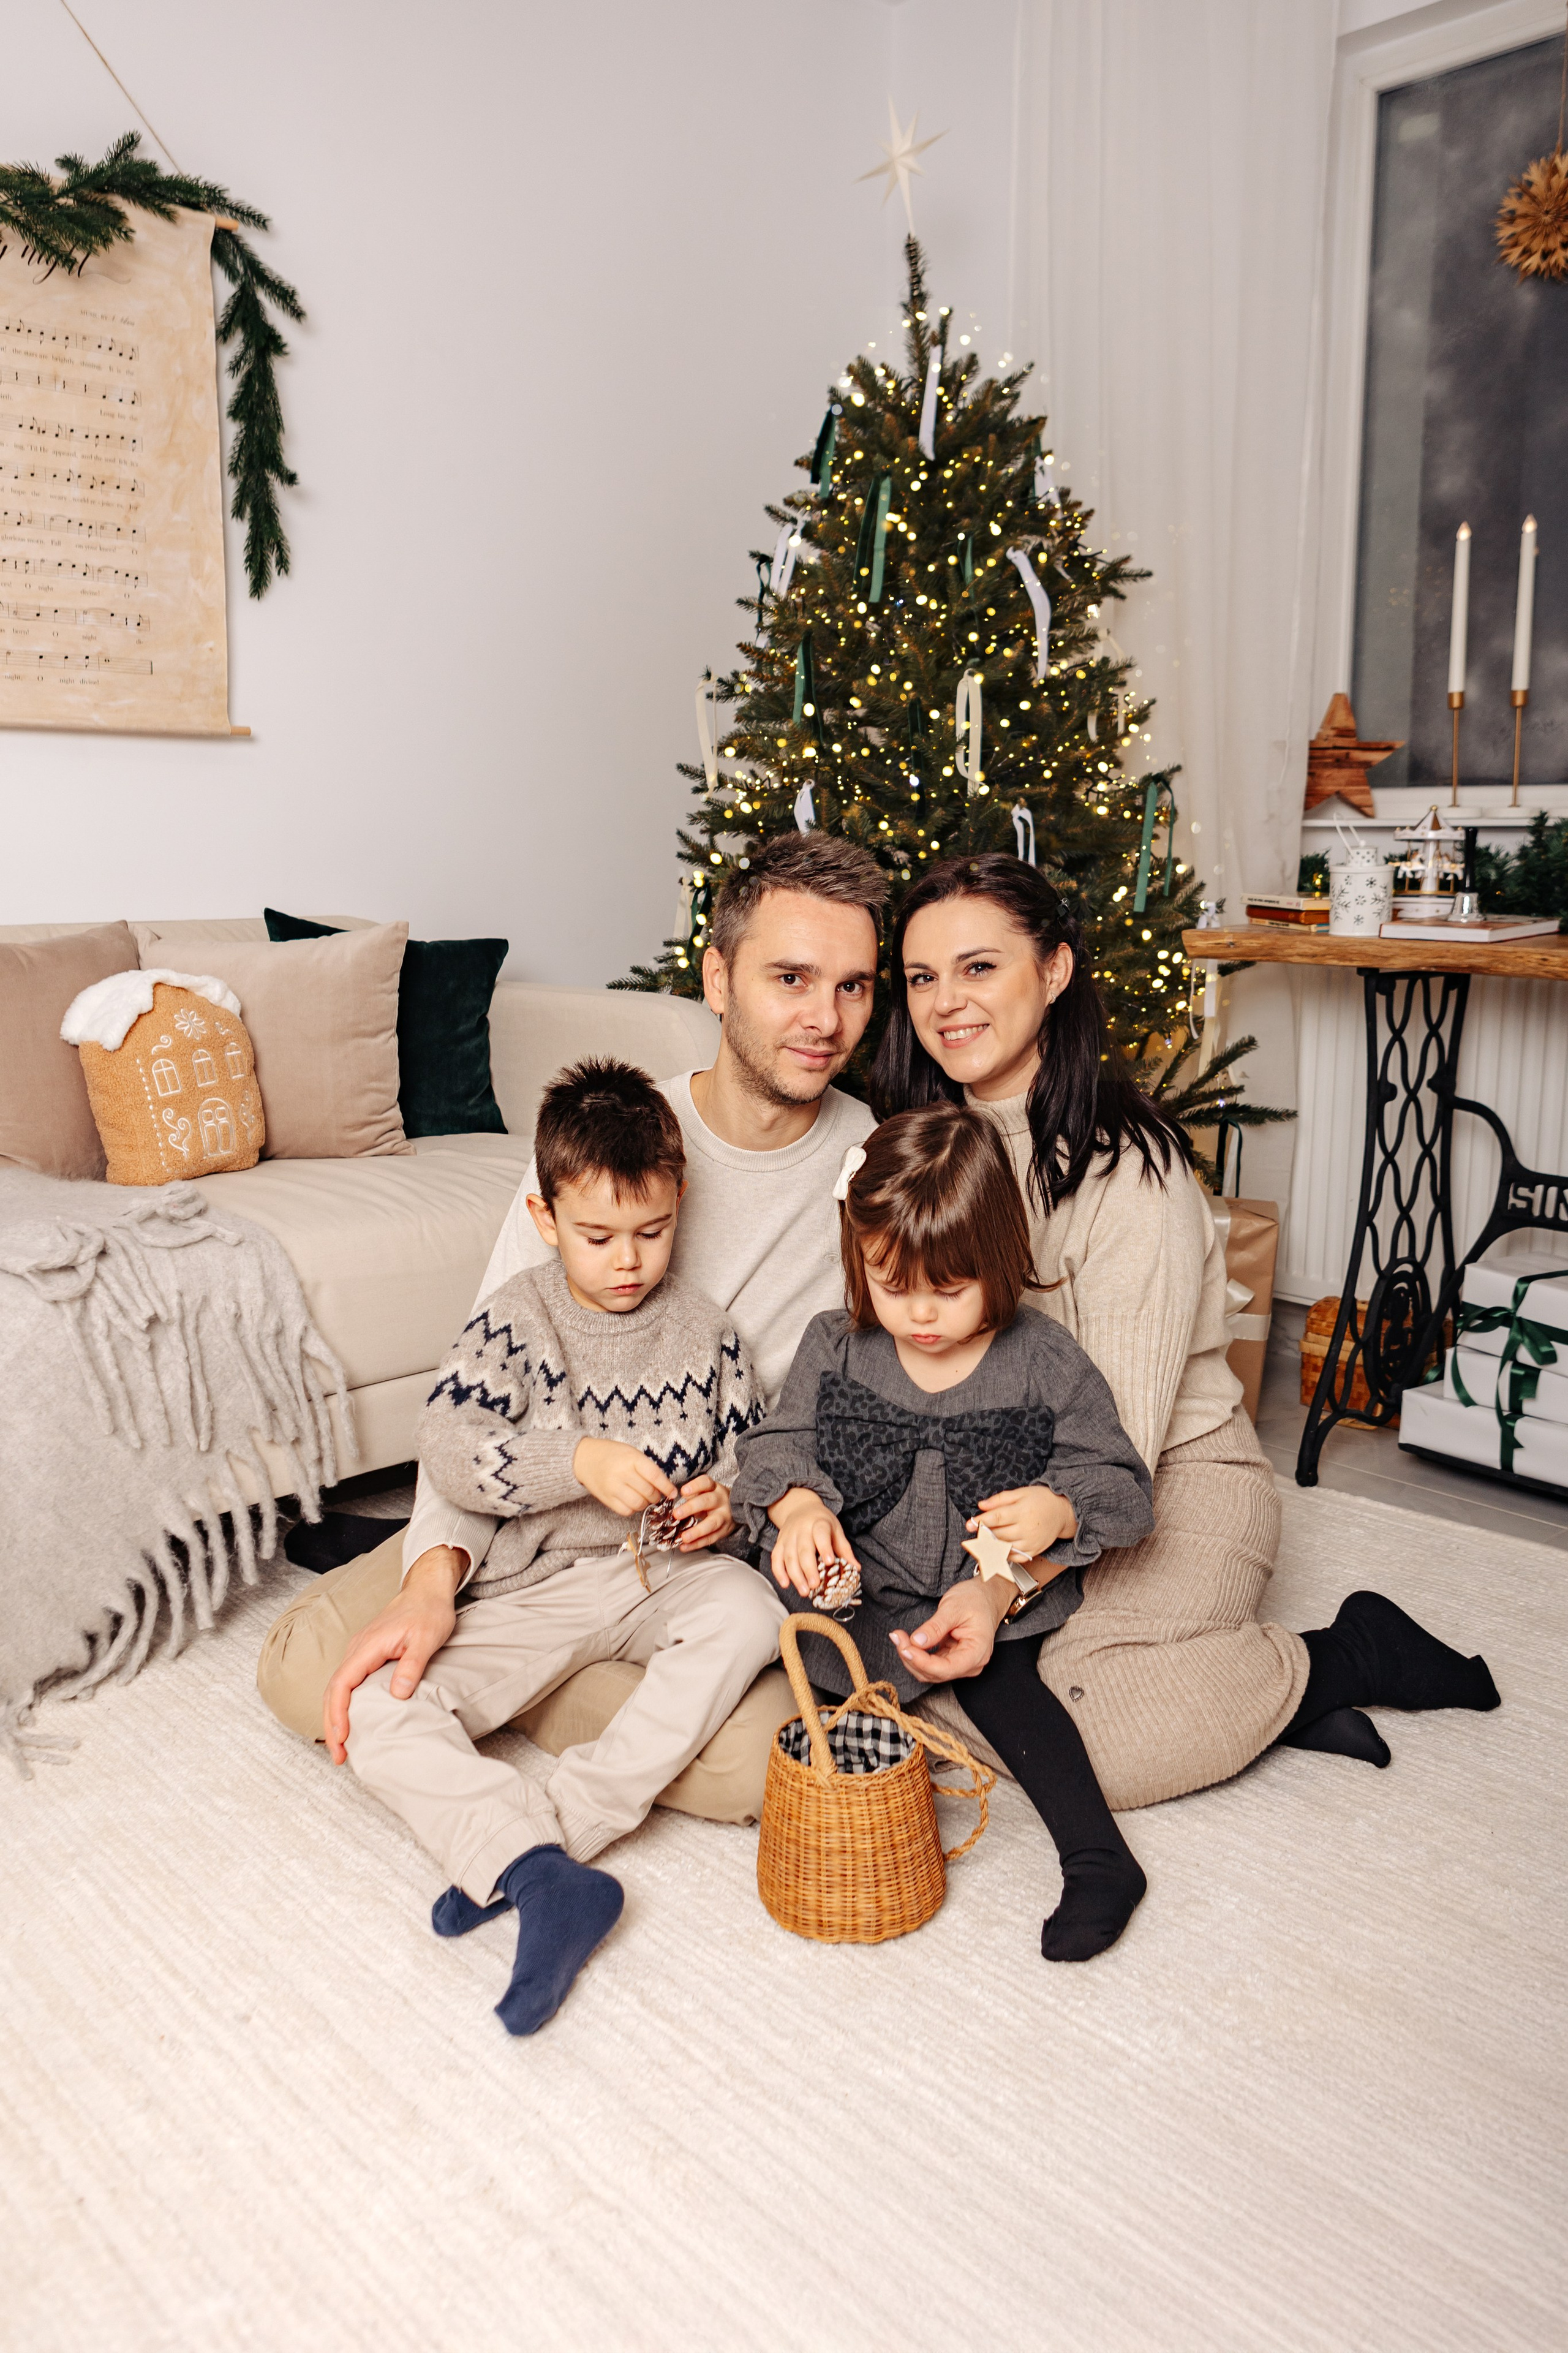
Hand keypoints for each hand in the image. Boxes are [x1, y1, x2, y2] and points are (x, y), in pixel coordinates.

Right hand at [322, 1544, 462, 1763]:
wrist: (427, 1589)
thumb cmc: (429, 1611)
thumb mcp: (427, 1638)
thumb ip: (411, 1665)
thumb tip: (397, 1694)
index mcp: (368, 1646)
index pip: (342, 1684)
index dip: (338, 1713)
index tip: (341, 1738)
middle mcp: (358, 1649)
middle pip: (333, 1690)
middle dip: (331, 1725)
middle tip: (339, 1755)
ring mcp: (360, 1651)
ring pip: (337, 1687)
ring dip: (335, 1716)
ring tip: (342, 1746)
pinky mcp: (366, 1654)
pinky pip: (347, 1682)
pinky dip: (343, 1704)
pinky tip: (351, 1720)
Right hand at [573, 1436, 677, 1517]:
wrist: (585, 1458)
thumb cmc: (613, 1454)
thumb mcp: (632, 1453)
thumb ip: (647, 1468)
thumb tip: (665, 1487)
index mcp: (631, 1459)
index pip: (655, 1476)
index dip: (667, 1487)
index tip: (673, 1493)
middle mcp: (622, 1473)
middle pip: (648, 1492)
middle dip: (657, 1496)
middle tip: (656, 1494)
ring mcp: (613, 1488)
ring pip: (638, 1504)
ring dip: (646, 1504)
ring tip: (644, 1497)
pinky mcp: (606, 1499)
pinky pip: (626, 1511)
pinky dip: (633, 1509)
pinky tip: (632, 1500)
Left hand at [673, 1474, 734, 1550]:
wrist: (735, 1509)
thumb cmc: (713, 1500)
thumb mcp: (706, 1492)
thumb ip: (693, 1495)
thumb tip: (677, 1502)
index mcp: (714, 1488)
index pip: (706, 1483)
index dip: (695, 1486)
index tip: (683, 1491)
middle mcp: (721, 1501)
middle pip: (707, 1502)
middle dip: (691, 1508)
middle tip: (677, 1514)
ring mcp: (723, 1517)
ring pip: (711, 1524)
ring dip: (696, 1531)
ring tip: (684, 1537)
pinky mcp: (723, 1532)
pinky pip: (710, 1539)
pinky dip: (696, 1544)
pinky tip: (685, 1546)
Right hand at [767, 1486, 857, 1599]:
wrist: (800, 1507)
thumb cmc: (821, 1522)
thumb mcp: (836, 1530)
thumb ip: (844, 1549)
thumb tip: (856, 1568)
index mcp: (819, 1523)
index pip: (821, 1534)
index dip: (824, 1547)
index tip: (829, 1562)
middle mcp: (801, 1529)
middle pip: (803, 1550)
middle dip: (808, 1569)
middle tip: (814, 1585)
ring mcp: (788, 1536)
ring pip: (789, 1556)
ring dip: (795, 1576)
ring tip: (804, 1591)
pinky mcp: (779, 1543)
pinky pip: (776, 1558)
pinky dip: (779, 1572)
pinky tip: (785, 1584)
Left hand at [891, 1576, 1009, 1685]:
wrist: (985, 1597)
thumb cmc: (975, 1599)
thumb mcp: (954, 1608)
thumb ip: (936, 1627)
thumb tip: (917, 1642)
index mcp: (977, 1652)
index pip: (947, 1668)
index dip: (923, 1662)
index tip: (905, 1648)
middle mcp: (971, 1664)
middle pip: (936, 1673)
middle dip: (912, 1658)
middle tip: (897, 1636)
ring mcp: (961, 1664)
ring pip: (930, 1672)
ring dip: (911, 1658)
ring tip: (899, 1636)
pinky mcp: (952, 1659)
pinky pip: (931, 1665)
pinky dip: (916, 1655)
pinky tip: (905, 1641)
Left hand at [969, 1484, 1076, 1560]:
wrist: (1062, 1512)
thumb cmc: (1040, 1500)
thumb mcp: (1021, 1493)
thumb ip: (1000, 1499)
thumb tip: (981, 1505)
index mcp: (1022, 1511)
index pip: (997, 1518)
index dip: (981, 1521)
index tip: (969, 1523)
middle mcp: (1026, 1528)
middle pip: (999, 1534)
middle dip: (983, 1534)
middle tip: (973, 1532)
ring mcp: (1031, 1542)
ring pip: (1005, 1548)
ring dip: (990, 1546)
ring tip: (981, 1542)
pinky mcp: (1034, 1550)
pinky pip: (1015, 1557)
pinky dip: (1004, 1555)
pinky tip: (997, 1549)